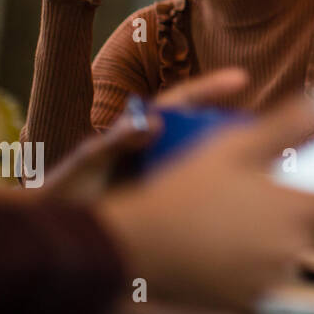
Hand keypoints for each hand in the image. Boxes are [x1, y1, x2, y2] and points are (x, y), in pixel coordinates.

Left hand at [40, 69, 249, 199]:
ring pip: (203, 161)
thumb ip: (115, 141)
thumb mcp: (88, 164)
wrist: (56, 235)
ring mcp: (162, 176)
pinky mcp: (167, 204)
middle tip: (258, 136)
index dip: (211, 88)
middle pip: (201, 129)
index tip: (241, 78)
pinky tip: (232, 205)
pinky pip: (197, 190)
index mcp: (139, 132)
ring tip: (252, 170)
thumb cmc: (66, 194)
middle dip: (230, 128)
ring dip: (226, 162)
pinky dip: (215, 191)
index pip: (181, 101)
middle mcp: (156, 150)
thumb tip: (153, 122)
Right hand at [95, 92, 313, 313]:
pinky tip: (231, 246)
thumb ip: (287, 122)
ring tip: (246, 221)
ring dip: (282, 240)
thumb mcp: (235, 145)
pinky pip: (268, 281)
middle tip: (275, 198)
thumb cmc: (183, 190)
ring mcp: (269, 281)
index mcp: (295, 211)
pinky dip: (259, 265)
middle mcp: (290, 251)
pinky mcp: (248, 304)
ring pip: (294, 256)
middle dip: (308, 214)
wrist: (131, 247)